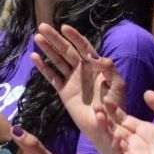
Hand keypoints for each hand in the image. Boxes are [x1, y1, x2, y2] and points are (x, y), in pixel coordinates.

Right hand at [32, 23, 126, 144]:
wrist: (107, 127)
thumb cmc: (116, 106)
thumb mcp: (118, 85)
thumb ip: (110, 69)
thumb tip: (96, 56)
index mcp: (96, 66)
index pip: (83, 47)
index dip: (74, 37)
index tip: (64, 27)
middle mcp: (82, 70)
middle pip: (66, 50)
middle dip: (55, 39)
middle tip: (42, 26)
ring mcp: (72, 80)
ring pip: (57, 61)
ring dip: (47, 49)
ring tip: (37, 37)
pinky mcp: (64, 92)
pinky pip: (52, 77)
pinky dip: (43, 68)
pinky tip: (35, 57)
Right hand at [106, 89, 153, 153]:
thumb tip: (146, 93)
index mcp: (145, 130)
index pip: (124, 119)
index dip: (114, 111)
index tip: (106, 99)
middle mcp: (138, 141)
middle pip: (116, 129)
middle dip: (105, 119)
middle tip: (95, 107)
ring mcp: (137, 153)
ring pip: (115, 142)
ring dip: (106, 131)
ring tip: (100, 118)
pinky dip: (117, 148)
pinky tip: (115, 136)